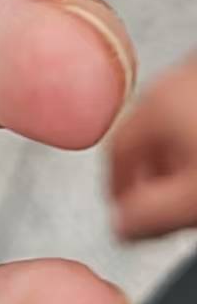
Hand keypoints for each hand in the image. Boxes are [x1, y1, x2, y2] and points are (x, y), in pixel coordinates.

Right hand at [109, 54, 196, 240]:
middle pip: (146, 130)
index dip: (117, 188)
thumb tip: (118, 226)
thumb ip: (147, 216)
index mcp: (157, 104)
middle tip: (161, 205)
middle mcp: (176, 77)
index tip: (124, 213)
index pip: (114, 151)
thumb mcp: (192, 200)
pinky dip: (196, 131)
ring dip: (179, 152)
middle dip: (151, 171)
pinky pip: (195, 107)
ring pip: (176, 117)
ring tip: (192, 184)